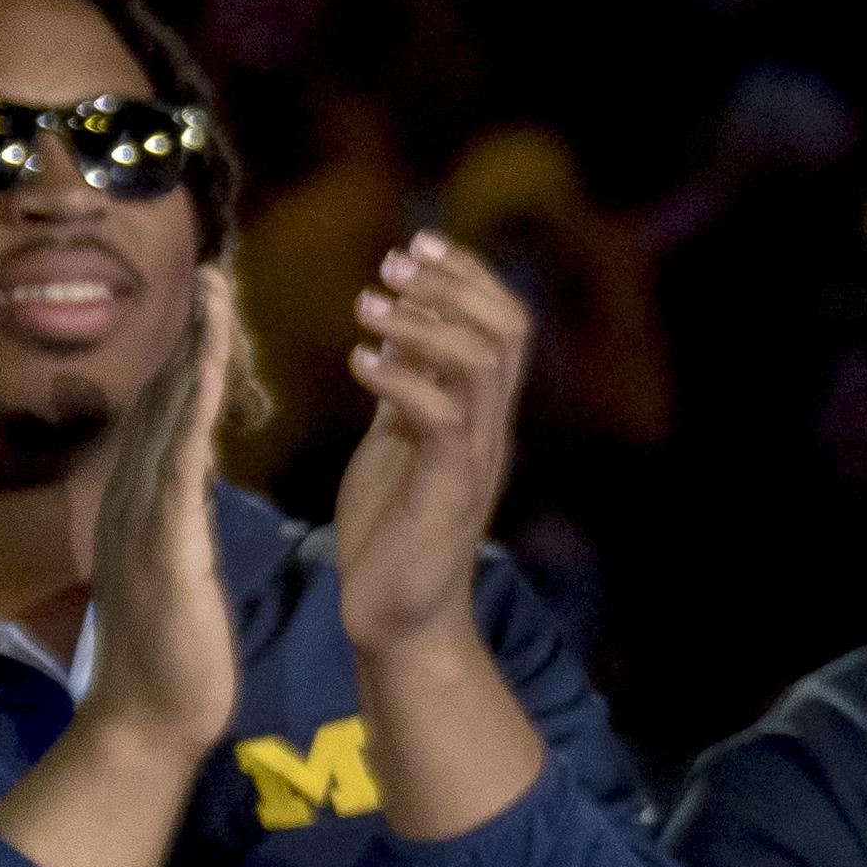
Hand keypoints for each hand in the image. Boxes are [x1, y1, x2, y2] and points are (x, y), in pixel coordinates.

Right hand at [87, 268, 244, 755]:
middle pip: (162, 398)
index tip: (215, 297)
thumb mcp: (176, 568)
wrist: (146, 724)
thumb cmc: (172, 654)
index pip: (169, 412)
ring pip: (166, 417)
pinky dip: (189, 411)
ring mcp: (141, 519)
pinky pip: (177, 464)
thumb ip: (176, 518)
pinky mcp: (161, 545)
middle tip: (214, 267)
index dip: (190, 352)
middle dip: (190, 333)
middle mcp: (133, 498)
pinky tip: (205, 369)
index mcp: (145, 503)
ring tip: (215, 293)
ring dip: (191, 352)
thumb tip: (184, 478)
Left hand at [335, 233, 528, 651]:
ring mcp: (475, 459)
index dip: (469, 277)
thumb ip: (405, 393)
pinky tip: (359, 361)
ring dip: (426, 323)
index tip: (419, 244)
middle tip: (397, 259)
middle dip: (454, 285)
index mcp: (482, 415)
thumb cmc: (391, 535)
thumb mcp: (396, 446)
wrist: (394, 623)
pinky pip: (440, 417)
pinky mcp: (447, 491)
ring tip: (369, 302)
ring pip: (483, 364)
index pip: (503, 324)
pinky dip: (401, 379)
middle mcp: (492, 429)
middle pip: (507, 331)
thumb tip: (392, 331)